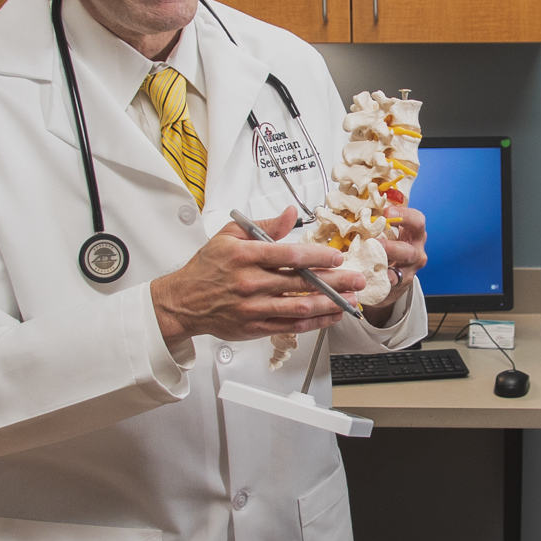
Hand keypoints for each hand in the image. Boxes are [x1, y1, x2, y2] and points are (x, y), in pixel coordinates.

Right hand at [152, 206, 365, 342]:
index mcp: (246, 256)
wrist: (184, 301)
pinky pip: (290, 327)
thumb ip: (265, 224)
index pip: (289, 256)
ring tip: (350, 300)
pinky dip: (314, 323)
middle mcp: (251, 283)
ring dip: (329, 305)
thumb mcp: (230, 235)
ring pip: (299, 308)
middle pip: (301, 283)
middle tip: (356, 280)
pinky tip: (329, 316)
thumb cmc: (207, 267)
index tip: (336, 258)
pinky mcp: (255, 327)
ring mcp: (253, 307)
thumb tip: (291, 213)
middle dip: (335, 282)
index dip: (318, 257)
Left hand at [365, 204, 428, 326]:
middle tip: (376, 243)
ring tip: (370, 262)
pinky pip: (390, 285)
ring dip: (383, 269)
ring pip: (401, 272)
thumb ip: (382, 221)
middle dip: (393, 247)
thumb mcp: (391, 231)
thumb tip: (361, 206)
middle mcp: (416, 253)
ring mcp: (408, 271)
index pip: (417, 221)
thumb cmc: (390, 246)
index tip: (387, 212)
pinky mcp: (398, 285)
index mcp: (415, 234)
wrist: (392, 274)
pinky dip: (378, 281)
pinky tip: (368, 278)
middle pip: (410, 250)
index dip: (404, 215)